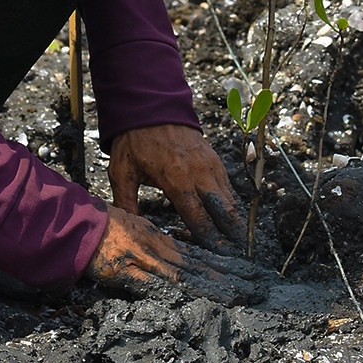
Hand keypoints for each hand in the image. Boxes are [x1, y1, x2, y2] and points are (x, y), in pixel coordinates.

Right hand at [81, 204, 270, 301]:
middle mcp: (158, 248)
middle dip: (232, 277)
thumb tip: (177, 257)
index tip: (249, 272)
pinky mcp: (126, 273)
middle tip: (259, 287)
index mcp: (161, 238)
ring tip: (242, 295)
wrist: (76, 225)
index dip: (226, 264)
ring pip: (186, 275)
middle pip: (201, 265)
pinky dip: (177, 294)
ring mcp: (144, 260)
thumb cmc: (103, 227)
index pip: (200, 253)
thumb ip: (156, 244)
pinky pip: (155, 286)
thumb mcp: (136, 229)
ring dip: (215, 286)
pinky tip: (196, 302)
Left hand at [107, 123, 246, 254]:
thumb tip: (127, 229)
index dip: (210, 238)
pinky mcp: (215, 158)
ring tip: (240, 243)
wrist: (151, 106)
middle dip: (231, 234)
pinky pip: (228, 186)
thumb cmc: (134, 140)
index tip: (219, 255)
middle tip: (239, 256)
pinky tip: (232, 219)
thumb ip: (125, 202)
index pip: (198, 216)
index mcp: (175, 178)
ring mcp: (209, 164)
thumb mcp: (121, 171)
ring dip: (235, 221)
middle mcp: (198, 172)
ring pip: (230, 199)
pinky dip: (231, 204)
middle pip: (223, 210)